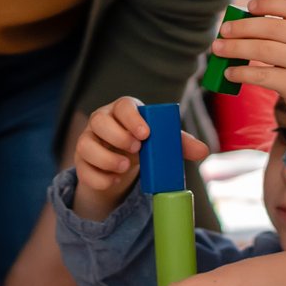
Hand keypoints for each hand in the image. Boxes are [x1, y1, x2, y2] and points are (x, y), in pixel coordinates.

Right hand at [72, 96, 209, 220]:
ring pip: (85, 144)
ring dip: (106, 158)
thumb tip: (203, 151)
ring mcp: (88, 140)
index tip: (145, 133)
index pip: (123, 105)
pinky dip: (99, 178)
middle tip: (137, 149)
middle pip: (98, 120)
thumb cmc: (143, 145)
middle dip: (117, 136)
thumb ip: (180, 144)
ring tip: (125, 168)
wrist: (122, 165)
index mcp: (123, 111)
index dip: (132, 118)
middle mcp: (101, 121)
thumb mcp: (161, 143)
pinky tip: (113, 180)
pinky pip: (83, 169)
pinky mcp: (82, 162)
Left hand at [212, 0, 285, 132]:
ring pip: (262, 50)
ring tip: (218, 49)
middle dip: (241, 27)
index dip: (268, 3)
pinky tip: (230, 73)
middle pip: (270, 27)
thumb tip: (245, 26)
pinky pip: (262, 76)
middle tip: (222, 30)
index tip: (248, 6)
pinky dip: (241, 73)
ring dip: (235, 48)